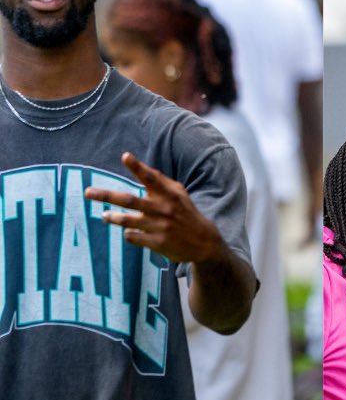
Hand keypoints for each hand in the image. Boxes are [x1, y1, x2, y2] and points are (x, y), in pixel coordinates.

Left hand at [86, 152, 224, 264]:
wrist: (205, 243)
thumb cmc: (187, 214)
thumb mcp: (180, 195)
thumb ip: (161, 181)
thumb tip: (142, 166)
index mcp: (169, 195)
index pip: (152, 178)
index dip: (138, 167)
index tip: (125, 156)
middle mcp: (164, 209)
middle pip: (129, 200)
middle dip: (106, 195)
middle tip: (87, 192)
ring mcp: (160, 227)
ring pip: (128, 221)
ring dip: (113, 218)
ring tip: (104, 216)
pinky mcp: (158, 243)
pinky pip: (134, 237)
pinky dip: (129, 234)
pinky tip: (130, 232)